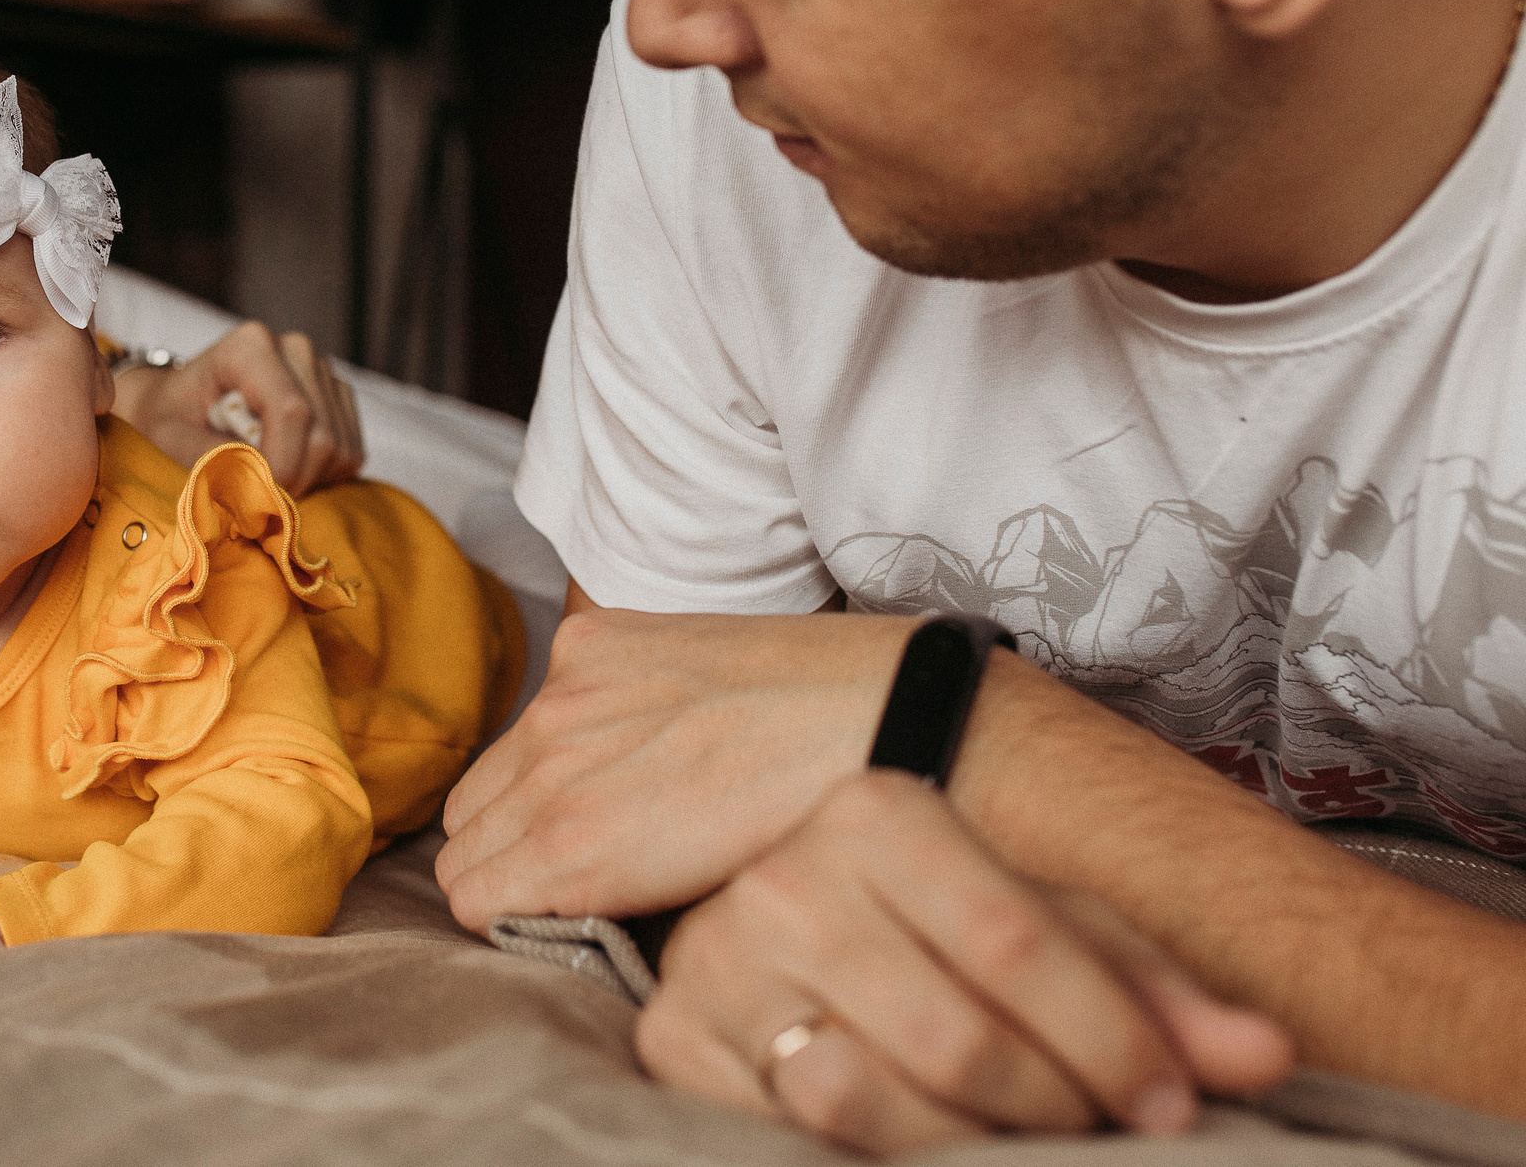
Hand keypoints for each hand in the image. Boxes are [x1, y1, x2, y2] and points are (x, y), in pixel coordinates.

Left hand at [112, 321, 363, 495]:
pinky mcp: (338, 396)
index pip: (291, 411)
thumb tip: (257, 488)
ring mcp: (322, 370)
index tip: (256, 496)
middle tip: (254, 495)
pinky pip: (352, 452)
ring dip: (307, 480)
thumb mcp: (168, 437)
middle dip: (293, 480)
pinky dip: (322, 475)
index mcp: (250, 346)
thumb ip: (209, 459)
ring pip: (342, 449)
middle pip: (322, 436)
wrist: (178, 403)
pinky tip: (285, 465)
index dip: (282, 465)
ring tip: (264, 475)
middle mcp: (295, 349)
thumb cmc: (169, 417)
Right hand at [438, 604, 913, 929]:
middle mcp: (554, 759)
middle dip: (499, 861)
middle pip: (461, 834)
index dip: (505, 913)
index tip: (543, 918)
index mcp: (579, 844)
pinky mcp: (595, 639)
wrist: (885, 714)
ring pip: (485, 771)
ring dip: (517, 800)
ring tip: (591, 815)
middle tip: (562, 876)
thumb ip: (605, 906)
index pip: (465, 894)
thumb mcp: (695, 908)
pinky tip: (628, 741)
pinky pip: (535, 701)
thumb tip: (561, 915)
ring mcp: (569, 691)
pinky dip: (561, 728)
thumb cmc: (808, 832)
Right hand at [641, 771, 1292, 1154]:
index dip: (1110, 1041)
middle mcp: (783, 873)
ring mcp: (716, 959)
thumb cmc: (945, 936)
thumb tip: (1269, 1056)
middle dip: (1049, 1109)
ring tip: (1008, 1141)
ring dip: (960, 1145)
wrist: (791, 932)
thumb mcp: (1053, 936)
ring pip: (858, 1097)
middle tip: (1088, 1131)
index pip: (1013, 941)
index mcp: (876, 810)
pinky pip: (780, 1130)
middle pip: (951, 1036)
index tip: (1170, 1106)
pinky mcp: (673, 1039)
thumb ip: (1156, 994)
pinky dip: (869, 1155)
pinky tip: (917, 1143)